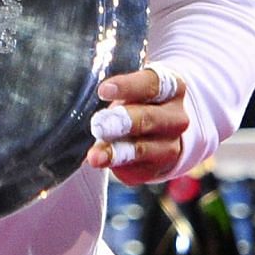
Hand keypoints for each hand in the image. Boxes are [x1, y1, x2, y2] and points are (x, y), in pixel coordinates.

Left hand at [86, 67, 188, 184]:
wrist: (161, 132)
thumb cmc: (137, 100)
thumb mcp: (131, 88)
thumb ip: (114, 88)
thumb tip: (78, 87)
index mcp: (172, 88)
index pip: (151, 84)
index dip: (127, 87)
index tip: (102, 90)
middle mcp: (176, 118)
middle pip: (148, 119)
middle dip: (122, 122)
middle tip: (98, 125)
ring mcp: (171, 145)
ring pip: (143, 149)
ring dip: (117, 152)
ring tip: (95, 156)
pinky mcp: (159, 168)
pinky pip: (138, 169)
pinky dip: (118, 167)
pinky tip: (102, 162)